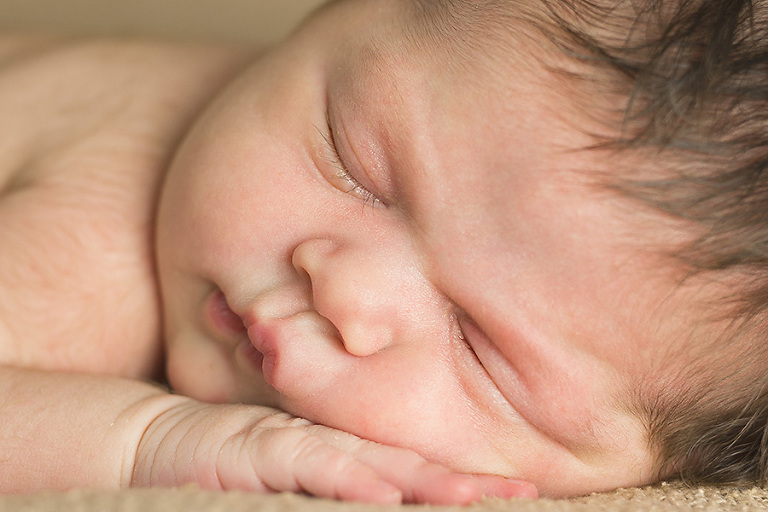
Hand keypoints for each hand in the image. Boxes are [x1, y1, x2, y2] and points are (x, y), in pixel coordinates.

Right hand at [130, 399, 536, 503]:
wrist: (157, 441)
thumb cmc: (229, 469)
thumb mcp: (287, 483)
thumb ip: (332, 488)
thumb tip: (386, 498)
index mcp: (341, 457)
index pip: (412, 471)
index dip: (464, 483)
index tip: (516, 494)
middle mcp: (330, 447)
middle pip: (409, 466)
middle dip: (467, 484)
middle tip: (525, 494)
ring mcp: (296, 445)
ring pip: (370, 463)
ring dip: (425, 482)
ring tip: (479, 496)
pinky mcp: (258, 450)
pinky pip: (310, 464)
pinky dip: (348, 478)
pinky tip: (383, 493)